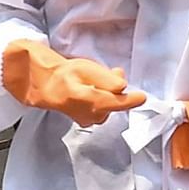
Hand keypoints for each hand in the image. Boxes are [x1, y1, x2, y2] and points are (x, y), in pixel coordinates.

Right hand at [2, 39, 146, 126]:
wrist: (46, 86)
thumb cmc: (65, 75)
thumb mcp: (85, 68)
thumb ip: (105, 78)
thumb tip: (122, 86)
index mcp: (85, 99)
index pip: (114, 102)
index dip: (130, 100)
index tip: (143, 97)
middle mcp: (89, 114)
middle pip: (114, 104)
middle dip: (118, 91)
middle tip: (113, 73)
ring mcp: (89, 120)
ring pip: (111, 107)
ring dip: (112, 94)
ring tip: (99, 81)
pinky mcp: (89, 121)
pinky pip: (105, 110)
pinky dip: (106, 99)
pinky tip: (97, 90)